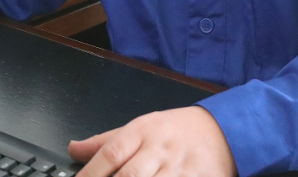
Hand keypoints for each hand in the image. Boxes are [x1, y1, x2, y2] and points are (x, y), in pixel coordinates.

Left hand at [68, 106, 236, 176]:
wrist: (223, 130)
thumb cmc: (176, 131)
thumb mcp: (141, 126)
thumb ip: (106, 141)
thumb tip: (74, 149)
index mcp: (142, 131)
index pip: (111, 153)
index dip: (91, 174)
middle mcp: (160, 149)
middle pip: (130, 175)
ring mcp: (180, 168)